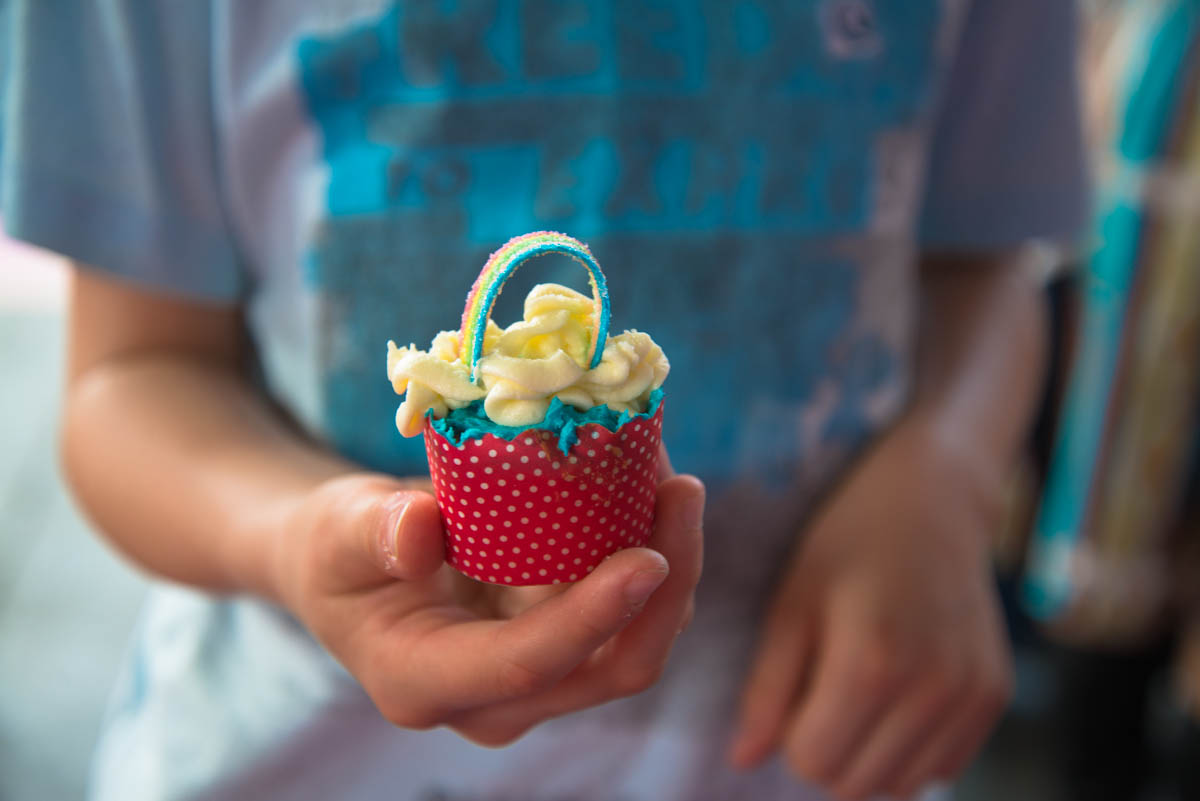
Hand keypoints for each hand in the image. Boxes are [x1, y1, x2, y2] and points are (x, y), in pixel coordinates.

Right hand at [269, 464, 703, 745]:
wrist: (350, 570)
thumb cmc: (336, 552)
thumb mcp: (335, 532)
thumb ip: (373, 531)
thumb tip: (421, 528)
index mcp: (426, 682)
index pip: (527, 663)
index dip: (593, 617)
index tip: (649, 557)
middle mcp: (495, 699)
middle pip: (610, 669)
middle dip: (667, 587)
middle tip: (682, 490)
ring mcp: (539, 677)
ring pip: (636, 640)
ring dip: (671, 561)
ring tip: (669, 472)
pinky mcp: (566, 643)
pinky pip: (631, 610)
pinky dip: (653, 550)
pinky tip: (650, 485)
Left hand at [728, 418, 1012, 799]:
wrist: (933, 498)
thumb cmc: (848, 542)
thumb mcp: (793, 602)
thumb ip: (767, 687)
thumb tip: (740, 760)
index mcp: (873, 661)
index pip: (811, 760)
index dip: (789, 733)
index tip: (794, 687)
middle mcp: (933, 687)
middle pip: (853, 783)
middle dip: (824, 749)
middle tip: (823, 686)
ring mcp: (972, 695)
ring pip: (898, 786)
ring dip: (866, 756)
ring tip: (858, 689)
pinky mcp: (995, 696)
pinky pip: (940, 768)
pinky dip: (908, 750)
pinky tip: (896, 694)